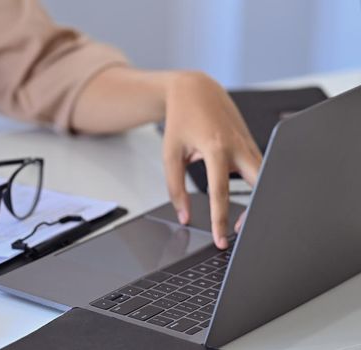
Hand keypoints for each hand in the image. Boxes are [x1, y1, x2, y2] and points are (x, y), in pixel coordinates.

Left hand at [162, 72, 261, 248]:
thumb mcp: (170, 154)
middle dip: (252, 212)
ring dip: (256, 200)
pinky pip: (259, 169)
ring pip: (263, 177)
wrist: (194, 90)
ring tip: (240, 221)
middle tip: (238, 233)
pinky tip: (247, 201)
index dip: (221, 219)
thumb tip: (183, 215)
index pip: (221, 192)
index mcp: (215, 147)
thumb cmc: (181, 120)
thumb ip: (175, 187)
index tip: (222, 239)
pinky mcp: (252, 144)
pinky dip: (255, 187)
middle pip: (258, 185)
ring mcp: (249, 144)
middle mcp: (238, 145)